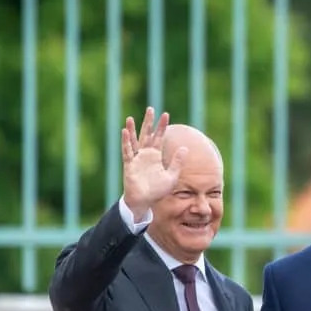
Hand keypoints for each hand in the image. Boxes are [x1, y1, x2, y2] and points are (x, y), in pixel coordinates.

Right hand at [121, 107, 186, 221]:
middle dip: (148, 122)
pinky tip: (125, 131)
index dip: (162, 126)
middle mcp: (145, 154)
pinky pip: (127, 151)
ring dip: (133, 129)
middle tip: (151, 108)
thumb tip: (185, 148)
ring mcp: (136, 159)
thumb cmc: (157, 191)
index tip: (165, 114)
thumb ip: (177, 162)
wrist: (145, 201)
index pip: (159, 137)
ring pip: (134, 140)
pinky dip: (126, 142)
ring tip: (132, 118)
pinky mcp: (129, 165)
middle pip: (147, 134)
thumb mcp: (171, 176)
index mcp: (155, 156)